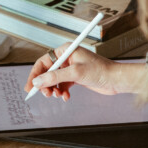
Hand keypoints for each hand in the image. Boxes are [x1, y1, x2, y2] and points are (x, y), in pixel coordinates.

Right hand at [23, 43, 144, 99]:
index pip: (43, 62)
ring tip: (58, 95)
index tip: (30, 86)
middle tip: (45, 94)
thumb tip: (38, 81)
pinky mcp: (75, 77)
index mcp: (65, 51)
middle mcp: (66, 58)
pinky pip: (62, 85)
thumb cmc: (101, 70)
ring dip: (53, 89)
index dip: (35, 74)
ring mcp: (70, 68)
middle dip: (45, 84)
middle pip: (47, 72)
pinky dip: (62, 92)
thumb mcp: (75, 73)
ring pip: (54, 80)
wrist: (116, 80)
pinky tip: (66, 96)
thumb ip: (54, 77)